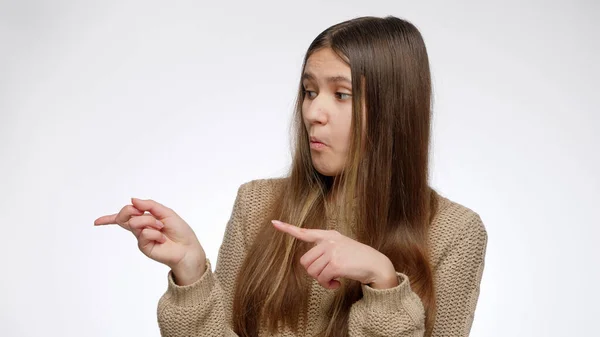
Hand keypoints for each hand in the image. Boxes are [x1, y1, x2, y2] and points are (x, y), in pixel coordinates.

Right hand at [94, 198, 205, 285]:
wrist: (187, 247)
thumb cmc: (179, 231)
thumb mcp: (165, 212)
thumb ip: (149, 205)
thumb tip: (132, 199)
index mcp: (145, 219)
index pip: (124, 217)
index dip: (109, 219)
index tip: (96, 222)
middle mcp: (140, 228)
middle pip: (124, 215)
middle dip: (130, 210)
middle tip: (141, 212)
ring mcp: (141, 238)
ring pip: (135, 222)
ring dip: (150, 222)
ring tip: (161, 228)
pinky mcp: (143, 246)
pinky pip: (143, 233)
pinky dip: (154, 232)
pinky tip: (162, 238)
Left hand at [272, 220, 398, 289]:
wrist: (376, 265)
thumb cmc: (358, 259)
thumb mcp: (341, 247)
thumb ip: (325, 250)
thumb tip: (310, 266)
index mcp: (329, 235)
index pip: (305, 232)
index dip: (288, 228)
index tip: (274, 223)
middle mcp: (328, 241)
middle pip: (305, 261)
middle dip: (314, 272)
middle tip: (327, 275)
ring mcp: (332, 251)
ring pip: (312, 272)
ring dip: (322, 280)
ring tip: (334, 279)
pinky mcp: (335, 264)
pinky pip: (321, 279)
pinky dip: (328, 285)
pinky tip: (337, 284)